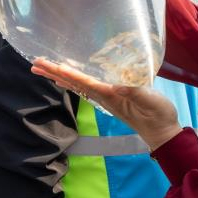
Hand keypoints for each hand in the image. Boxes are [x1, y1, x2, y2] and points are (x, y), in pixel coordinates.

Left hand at [32, 59, 182, 149]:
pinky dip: (74, 80)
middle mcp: (105, 98)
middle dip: (55, 73)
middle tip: (35, 64)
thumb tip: (117, 86)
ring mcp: (107, 99)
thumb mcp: (151, 102)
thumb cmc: (159, 116)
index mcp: (112, 96)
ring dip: (60, 76)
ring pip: (78, 85)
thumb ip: (136, 93)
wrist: (163, 132)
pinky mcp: (113, 98)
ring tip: (42, 69)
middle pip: (75, 83)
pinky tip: (68, 78)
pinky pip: (87, 87)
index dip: (69, 73)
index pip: (85, 83)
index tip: (51, 66)